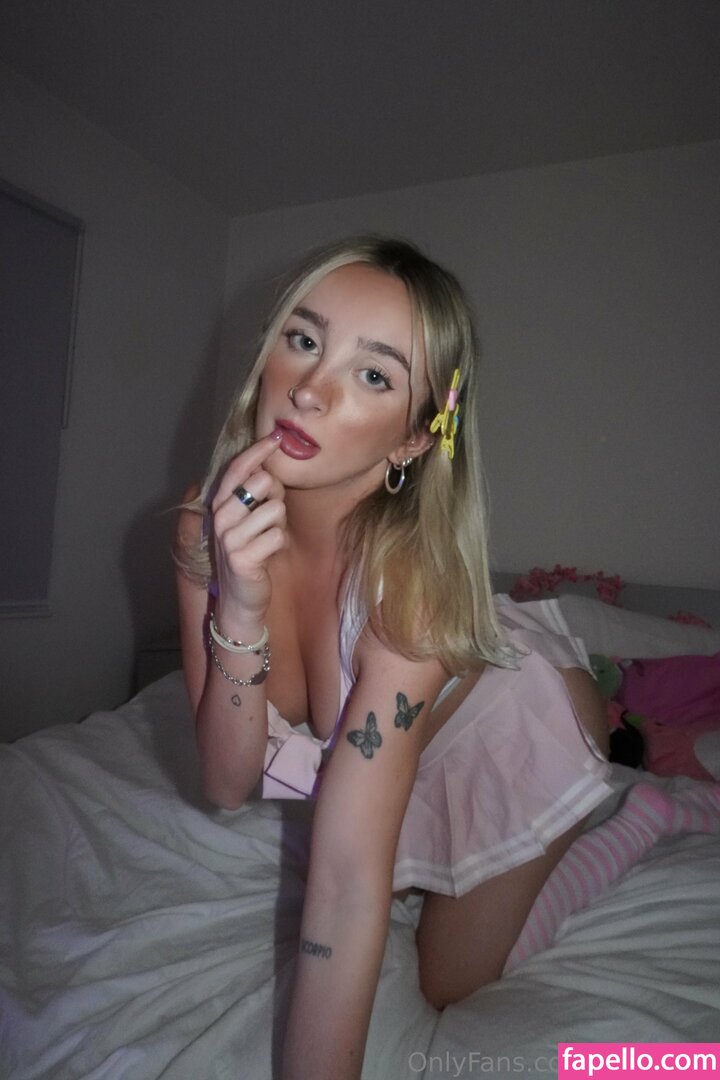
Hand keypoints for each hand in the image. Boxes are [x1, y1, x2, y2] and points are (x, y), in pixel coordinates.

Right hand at [210, 432, 284, 629]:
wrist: (240, 597)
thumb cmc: (250, 551)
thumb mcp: (249, 518)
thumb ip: (255, 492)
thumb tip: (270, 463)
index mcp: (220, 503)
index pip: (237, 468)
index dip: (257, 451)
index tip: (276, 437)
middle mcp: (220, 517)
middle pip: (261, 483)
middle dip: (276, 497)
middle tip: (269, 518)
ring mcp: (229, 538)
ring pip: (275, 509)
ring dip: (279, 525)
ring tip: (266, 538)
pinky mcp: (242, 558)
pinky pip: (278, 536)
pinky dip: (279, 544)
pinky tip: (268, 554)